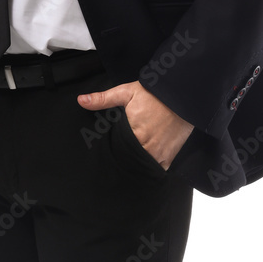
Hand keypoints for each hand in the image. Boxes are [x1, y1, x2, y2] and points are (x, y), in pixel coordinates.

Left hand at [77, 80, 193, 169]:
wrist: (181, 95)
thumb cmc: (153, 93)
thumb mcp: (126, 92)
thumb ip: (103, 99)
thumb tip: (80, 100)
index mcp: (132, 134)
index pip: (116, 151)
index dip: (111, 151)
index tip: (109, 150)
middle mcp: (146, 147)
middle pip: (128, 160)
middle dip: (123, 159)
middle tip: (119, 154)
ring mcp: (159, 155)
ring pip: (141, 167)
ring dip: (136, 164)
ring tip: (130, 159)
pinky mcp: (169, 158)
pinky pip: (156, 169)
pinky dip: (150, 166)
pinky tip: (144, 160)